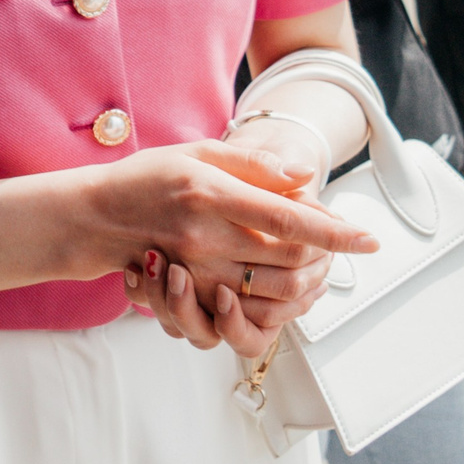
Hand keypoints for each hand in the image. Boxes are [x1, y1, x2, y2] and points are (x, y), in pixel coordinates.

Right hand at [91, 140, 374, 354]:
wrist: (93, 216)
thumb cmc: (148, 176)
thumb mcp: (199, 152)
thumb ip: (254, 166)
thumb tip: (304, 177)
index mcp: (212, 193)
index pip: (289, 219)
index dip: (335, 231)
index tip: (369, 239)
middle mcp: (204, 237)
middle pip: (288, 259)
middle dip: (327, 255)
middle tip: (342, 242)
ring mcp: (195, 271)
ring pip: (271, 290)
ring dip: (306, 280)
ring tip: (320, 263)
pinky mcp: (188, 295)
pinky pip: (243, 311)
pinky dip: (273, 301)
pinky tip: (284, 284)